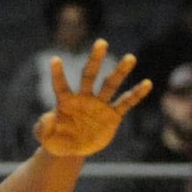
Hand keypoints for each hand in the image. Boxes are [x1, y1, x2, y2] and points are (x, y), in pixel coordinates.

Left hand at [33, 40, 150, 156]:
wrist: (72, 150)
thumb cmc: (55, 140)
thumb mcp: (45, 137)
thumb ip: (43, 127)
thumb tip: (49, 117)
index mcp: (65, 101)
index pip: (61, 85)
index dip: (57, 74)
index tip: (54, 59)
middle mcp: (84, 98)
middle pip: (89, 75)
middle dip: (95, 60)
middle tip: (101, 42)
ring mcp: (99, 105)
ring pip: (111, 85)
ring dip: (120, 72)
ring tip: (130, 58)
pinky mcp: (113, 115)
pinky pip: (126, 103)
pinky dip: (136, 94)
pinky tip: (147, 83)